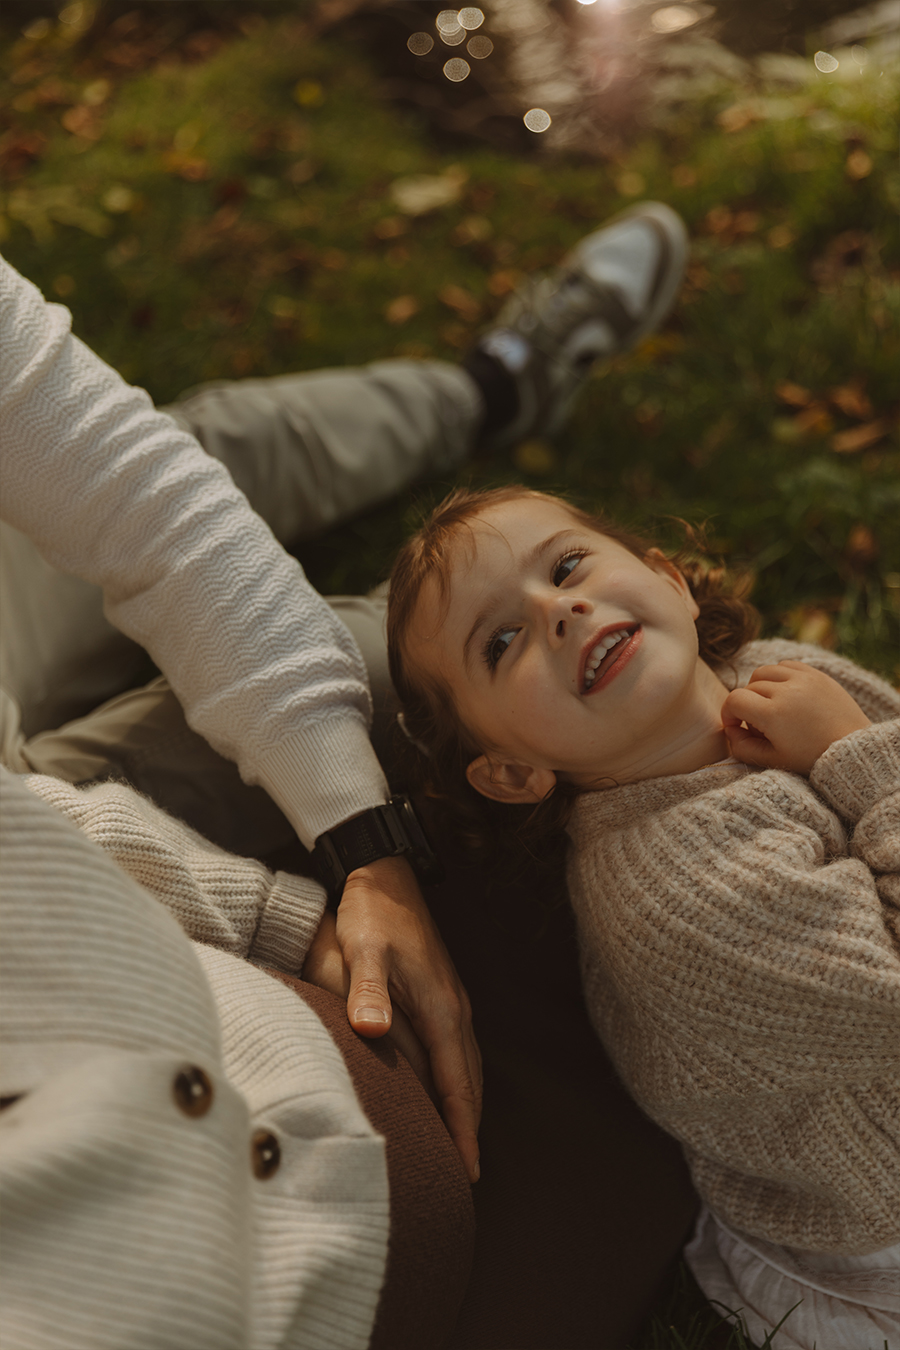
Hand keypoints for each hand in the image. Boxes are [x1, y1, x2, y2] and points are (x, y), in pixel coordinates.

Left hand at [304, 855, 481, 1181]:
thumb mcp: (364, 950)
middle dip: (468, 1127)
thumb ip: (368, 992)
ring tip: (456, 1144)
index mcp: (442, 1008)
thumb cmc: (372, 914)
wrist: (385, 873)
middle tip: (464, 1174)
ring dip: (464, 1105)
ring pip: (465, 1066)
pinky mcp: (440, 994)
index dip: (463, 1128)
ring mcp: (451, 1001)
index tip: (469, 1170)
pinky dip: (456, 1080)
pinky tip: (440, 1090)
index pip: (458, 1083)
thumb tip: (372, 1032)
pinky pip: (455, 1051)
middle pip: (469, 1082)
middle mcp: (455, 1010)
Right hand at [721, 660, 870, 774]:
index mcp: (773, 714)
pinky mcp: (817, 674)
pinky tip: (785, 693)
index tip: (735, 726)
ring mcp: (803, 679)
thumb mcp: (773, 760)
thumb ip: (742, 748)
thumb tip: (730, 731)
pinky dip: (779, 676)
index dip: (729, 713)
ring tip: (770, 705)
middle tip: (759, 725)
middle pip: (749, 687)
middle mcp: (787, 690)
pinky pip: (786, 665)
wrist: (852, 750)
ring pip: (765, 671)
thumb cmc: (812, 758)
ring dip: (759, 687)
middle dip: (747, 705)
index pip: (735, 700)